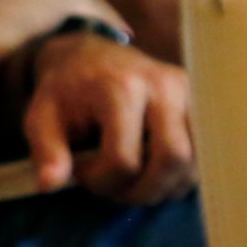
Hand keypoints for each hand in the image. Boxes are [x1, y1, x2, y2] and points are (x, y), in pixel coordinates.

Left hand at [22, 34, 195, 205]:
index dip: (101, 181)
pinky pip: (205, 155)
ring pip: (194, 161)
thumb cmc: (66, 91)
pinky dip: (182, 175)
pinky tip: (154, 172)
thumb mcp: (41, 116)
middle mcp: (162, 84)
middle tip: (115, 188)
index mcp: (120, 86)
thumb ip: (46, 150)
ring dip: (165, 186)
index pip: (123, 159)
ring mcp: (187, 91)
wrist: (89, 55)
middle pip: (172, 159)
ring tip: (133, 180)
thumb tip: (50, 185)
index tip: (81, 173)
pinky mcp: (200, 100)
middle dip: (142, 190)